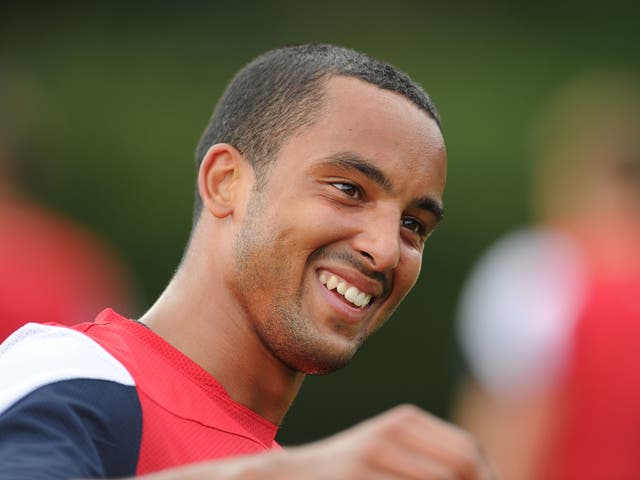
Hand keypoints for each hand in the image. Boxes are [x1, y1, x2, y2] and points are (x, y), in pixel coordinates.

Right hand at [280, 404, 495, 479]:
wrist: (295, 474)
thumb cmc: (351, 471)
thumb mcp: (389, 452)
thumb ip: (428, 457)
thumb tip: (482, 473)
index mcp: (406, 421)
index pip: (468, 450)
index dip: (486, 477)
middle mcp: (394, 429)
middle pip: (462, 463)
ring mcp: (376, 451)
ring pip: (441, 478)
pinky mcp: (359, 473)